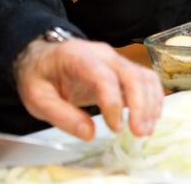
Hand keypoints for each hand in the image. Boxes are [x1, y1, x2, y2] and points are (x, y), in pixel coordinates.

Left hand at [14, 38, 162, 140]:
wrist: (43, 57)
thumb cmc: (39, 76)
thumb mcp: (37, 98)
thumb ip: (61, 116)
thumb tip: (89, 134)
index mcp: (78, 58)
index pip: (103, 76)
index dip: (113, 102)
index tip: (114, 128)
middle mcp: (103, 55)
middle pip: (131, 74)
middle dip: (140, 105)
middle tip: (139, 133)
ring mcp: (116, 60)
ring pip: (143, 76)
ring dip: (150, 104)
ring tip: (146, 130)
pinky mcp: (123, 69)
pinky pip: (146, 79)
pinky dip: (153, 98)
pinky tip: (151, 118)